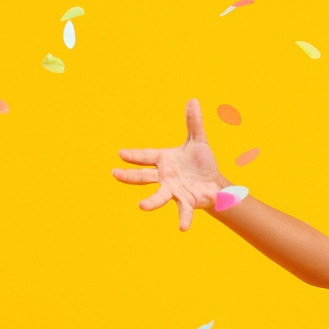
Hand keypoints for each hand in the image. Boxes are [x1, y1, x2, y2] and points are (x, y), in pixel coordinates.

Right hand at [112, 98, 223, 230]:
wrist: (214, 183)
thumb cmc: (201, 163)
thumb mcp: (198, 141)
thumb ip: (194, 123)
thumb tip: (193, 100)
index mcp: (164, 160)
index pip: (146, 156)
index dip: (134, 155)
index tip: (121, 153)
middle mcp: (165, 176)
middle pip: (144, 176)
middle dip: (129, 176)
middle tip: (114, 173)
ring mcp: (174, 190)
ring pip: (160, 196)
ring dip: (151, 202)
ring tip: (141, 206)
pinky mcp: (186, 201)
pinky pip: (184, 211)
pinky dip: (184, 219)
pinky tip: (183, 228)